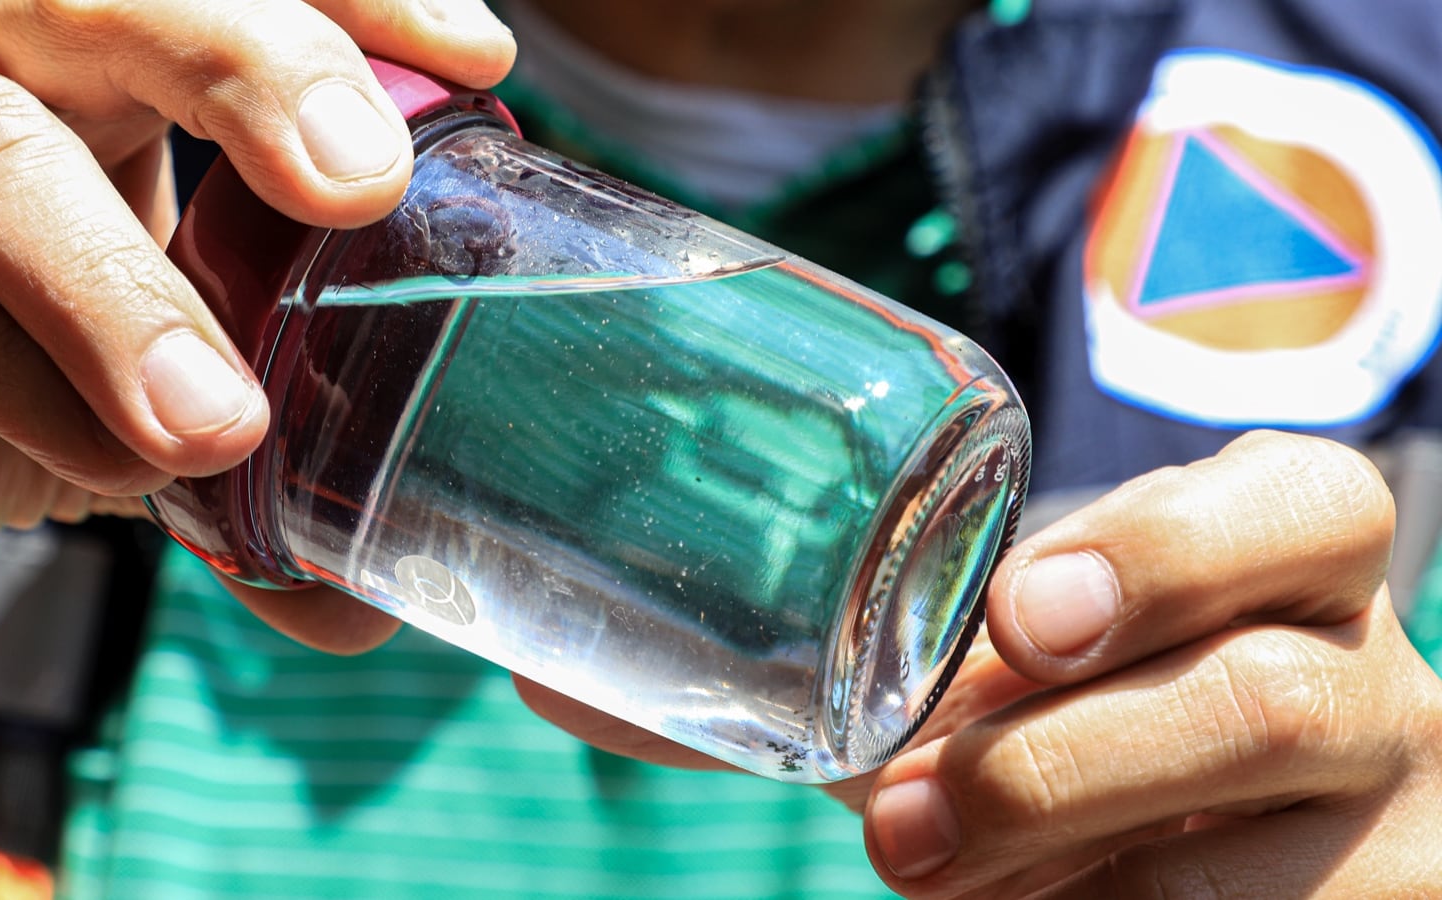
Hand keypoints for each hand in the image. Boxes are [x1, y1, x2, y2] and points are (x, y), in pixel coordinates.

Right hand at [0, 0, 513, 540]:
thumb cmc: (6, 331)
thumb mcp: (146, 349)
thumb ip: (251, 431)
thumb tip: (366, 604)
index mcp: (107, 28)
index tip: (478, 59)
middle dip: (262, 68)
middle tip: (364, 179)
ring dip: (122, 296)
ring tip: (222, 427)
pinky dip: (25, 390)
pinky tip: (115, 464)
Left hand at [518, 430, 1441, 894]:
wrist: (1210, 823)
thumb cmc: (1065, 696)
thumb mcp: (981, 656)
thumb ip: (818, 653)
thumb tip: (550, 679)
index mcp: (1289, 550)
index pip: (1310, 503)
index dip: (1173, 550)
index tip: (1018, 614)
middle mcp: (1363, 678)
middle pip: (1286, 699)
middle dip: (1077, 762)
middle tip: (906, 817)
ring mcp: (1382, 828)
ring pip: (1278, 867)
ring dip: (1067, 870)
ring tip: (919, 874)